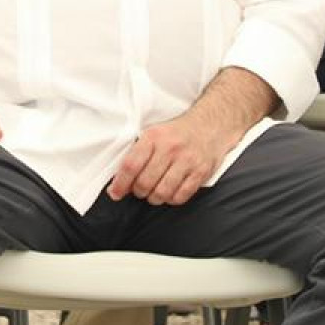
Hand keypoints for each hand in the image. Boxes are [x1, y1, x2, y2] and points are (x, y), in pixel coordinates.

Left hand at [107, 108, 241, 205]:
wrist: (209, 125)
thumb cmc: (177, 133)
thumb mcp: (154, 135)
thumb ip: (136, 156)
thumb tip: (119, 184)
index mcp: (153, 137)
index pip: (131, 165)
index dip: (120, 183)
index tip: (115, 193)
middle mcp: (170, 148)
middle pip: (145, 183)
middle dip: (138, 192)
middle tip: (140, 189)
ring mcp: (187, 161)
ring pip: (162, 193)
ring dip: (154, 198)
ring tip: (155, 192)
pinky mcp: (201, 172)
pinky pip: (181, 196)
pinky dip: (172, 199)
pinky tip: (170, 192)